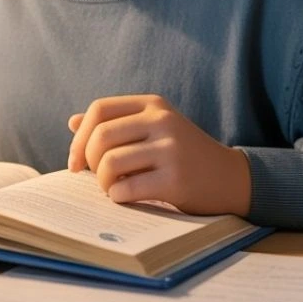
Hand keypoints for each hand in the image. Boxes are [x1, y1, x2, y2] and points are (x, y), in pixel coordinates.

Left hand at [67, 94, 250, 215]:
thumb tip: (72, 122)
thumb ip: (116, 123)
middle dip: (89, 162)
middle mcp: (162, 121)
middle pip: (100, 136)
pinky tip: (126, 197)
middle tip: (98, 178)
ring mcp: (170, 149)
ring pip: (110, 163)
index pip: (99, 109)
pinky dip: (117, 196)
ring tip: (113, 188)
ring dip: (102, 182)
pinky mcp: (175, 179)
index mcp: (153, 105)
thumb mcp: (154, 128)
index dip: (80, 136)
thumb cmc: (183, 154)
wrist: (230, 178)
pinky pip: (126, 188)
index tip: (76, 161)